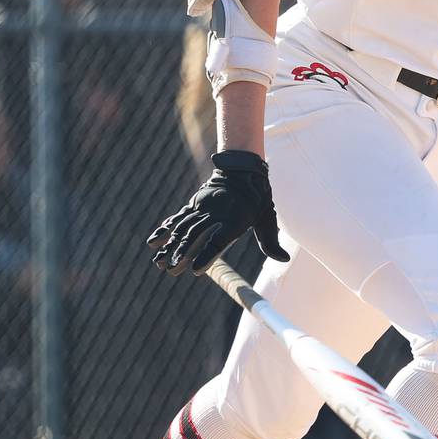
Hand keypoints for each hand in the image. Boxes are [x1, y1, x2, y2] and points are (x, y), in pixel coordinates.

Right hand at [147, 150, 289, 274]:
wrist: (243, 168)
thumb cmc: (258, 197)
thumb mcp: (267, 217)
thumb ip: (270, 241)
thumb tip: (283, 260)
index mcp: (234, 220)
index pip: (218, 241)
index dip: (206, 255)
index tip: (195, 270)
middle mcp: (215, 214)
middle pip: (195, 237)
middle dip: (182, 254)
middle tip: (170, 270)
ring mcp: (203, 207)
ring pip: (183, 228)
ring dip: (170, 246)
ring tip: (158, 263)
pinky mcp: (195, 203)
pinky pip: (178, 217)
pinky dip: (166, 228)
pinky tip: (154, 241)